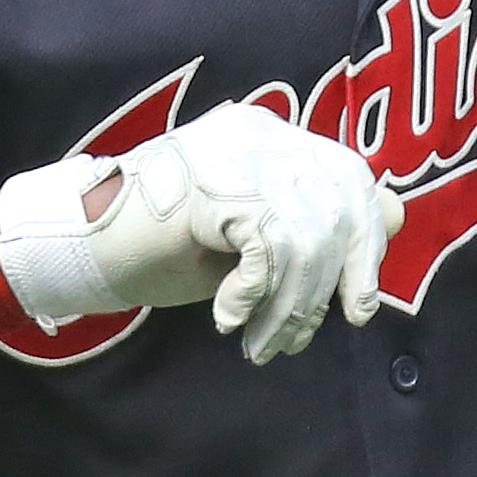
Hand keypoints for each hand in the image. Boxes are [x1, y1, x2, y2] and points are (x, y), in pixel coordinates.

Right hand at [0, 103, 402, 361]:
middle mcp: (257, 135)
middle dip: (329, 288)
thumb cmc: (164, 242)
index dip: (366, 246)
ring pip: (305, 239)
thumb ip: (317, 218)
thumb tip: (395, 212)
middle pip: (336, 211)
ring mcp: (232, 157)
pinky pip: (267, 250)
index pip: (349, 179)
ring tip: (263, 342)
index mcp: (270, 135)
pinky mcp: (211, 189)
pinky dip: (254, 296)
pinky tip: (226, 318)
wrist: (81, 244)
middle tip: (296, 338)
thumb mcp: (254, 232)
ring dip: (289, 306)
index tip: (357, 307)